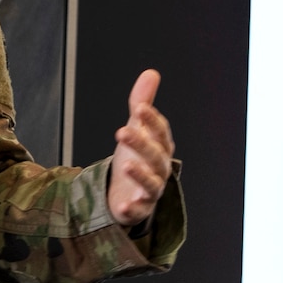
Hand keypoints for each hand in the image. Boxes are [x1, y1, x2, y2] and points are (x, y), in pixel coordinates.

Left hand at [107, 69, 173, 226]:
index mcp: (161, 147)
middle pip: (154, 156)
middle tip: (121, 131)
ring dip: (140, 174)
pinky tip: (124, 204)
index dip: (151, 121)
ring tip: (125, 166)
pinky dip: (133, 207)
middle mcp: (160, 169)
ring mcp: (151, 190)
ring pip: (151, 183)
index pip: (161, 132)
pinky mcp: (139, 208)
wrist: (131, 192)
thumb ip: (142, 103)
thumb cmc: (136, 156)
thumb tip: (151, 73)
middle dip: (141, 143)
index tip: (139, 108)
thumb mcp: (138, 129)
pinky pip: (139, 209)